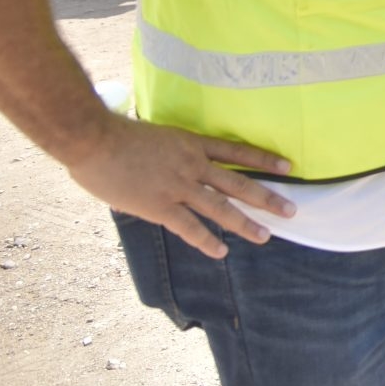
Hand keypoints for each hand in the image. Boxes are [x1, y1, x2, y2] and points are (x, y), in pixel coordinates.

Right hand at [65, 112, 294, 258]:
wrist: (94, 139)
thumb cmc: (116, 134)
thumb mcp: (154, 136)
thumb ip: (169, 150)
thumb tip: (171, 160)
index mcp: (192, 144)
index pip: (236, 152)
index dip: (263, 160)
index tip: (287, 166)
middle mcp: (193, 165)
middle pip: (238, 183)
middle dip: (266, 197)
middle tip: (291, 209)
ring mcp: (178, 186)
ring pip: (221, 207)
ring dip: (245, 223)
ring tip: (266, 235)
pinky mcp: (159, 206)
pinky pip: (189, 227)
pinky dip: (206, 240)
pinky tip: (221, 251)